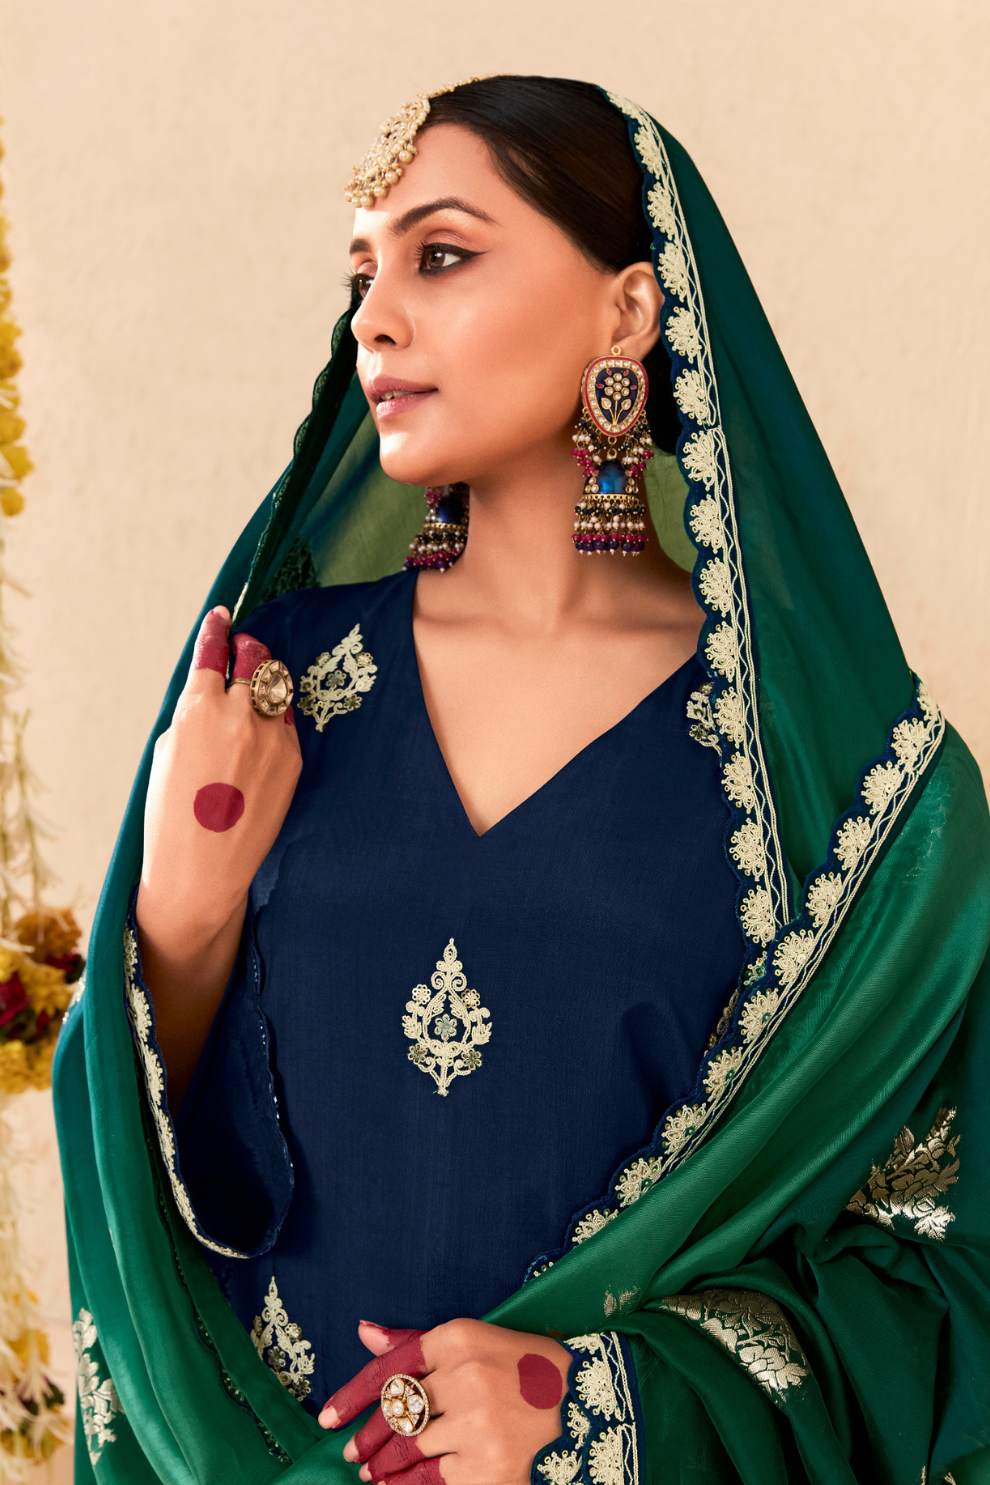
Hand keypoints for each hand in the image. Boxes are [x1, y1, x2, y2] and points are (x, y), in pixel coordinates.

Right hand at [136, 606, 301, 1099]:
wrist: (203, 870)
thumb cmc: (170, 815)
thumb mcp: (166, 753)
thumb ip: (191, 715)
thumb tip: (209, 694)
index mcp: (199, 708)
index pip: (214, 651)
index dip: (218, 631)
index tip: (222, 617)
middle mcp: (241, 715)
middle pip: (257, 660)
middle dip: (250, 651)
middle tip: (246, 651)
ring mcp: (273, 738)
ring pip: (277, 692)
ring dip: (266, 689)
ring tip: (255, 698)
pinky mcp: (294, 761)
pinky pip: (287, 727)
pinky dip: (276, 725)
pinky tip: (262, 742)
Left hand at [321, 1318, 570, 1484]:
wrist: (589, 1407)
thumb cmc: (527, 1370)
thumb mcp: (478, 1341)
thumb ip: (418, 1343)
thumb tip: (364, 1332)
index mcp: (461, 1336)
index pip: (390, 1365)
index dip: (352, 1394)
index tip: (328, 1416)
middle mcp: (465, 1376)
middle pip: (395, 1411)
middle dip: (366, 1438)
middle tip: (352, 1452)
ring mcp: (476, 1424)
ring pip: (407, 1450)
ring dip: (382, 1467)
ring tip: (372, 1474)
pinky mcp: (487, 1467)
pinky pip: (430, 1481)